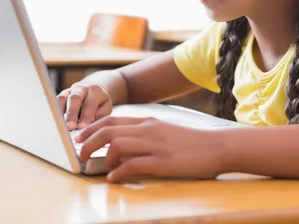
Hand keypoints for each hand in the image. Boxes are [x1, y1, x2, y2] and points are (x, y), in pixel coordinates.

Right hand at [57, 83, 112, 129]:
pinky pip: (56, 102)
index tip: (82, 127)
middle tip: (70, 127)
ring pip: (62, 99)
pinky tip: (55, 122)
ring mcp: (69, 91)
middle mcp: (81, 88)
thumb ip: (98, 116)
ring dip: (60, 112)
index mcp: (95, 91)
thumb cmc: (100, 102)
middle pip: (74, 99)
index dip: (86, 116)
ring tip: (60, 126)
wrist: (93, 88)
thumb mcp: (105, 107)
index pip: (89, 104)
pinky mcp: (61, 95)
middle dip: (72, 114)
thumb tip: (87, 127)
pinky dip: (55, 112)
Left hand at [75, 116, 225, 182]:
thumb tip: (123, 145)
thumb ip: (146, 135)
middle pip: (109, 130)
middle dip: (89, 141)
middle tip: (80, 153)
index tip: (80, 137)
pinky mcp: (162, 161)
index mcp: (148, 121)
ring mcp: (155, 144)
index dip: (92, 128)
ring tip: (93, 165)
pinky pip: (133, 164)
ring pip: (117, 143)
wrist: (218, 146)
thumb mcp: (166, 132)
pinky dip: (118, 171)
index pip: (112, 120)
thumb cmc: (192, 143)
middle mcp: (149, 129)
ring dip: (101, 155)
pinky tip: (114, 178)